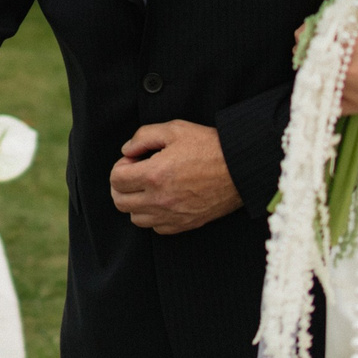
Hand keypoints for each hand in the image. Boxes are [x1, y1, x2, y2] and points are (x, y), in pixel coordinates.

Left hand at [108, 120, 241, 233]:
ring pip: (135, 218)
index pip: (116, 179)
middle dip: (122, 186)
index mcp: (154, 174)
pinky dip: (154, 216)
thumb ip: (144, 137)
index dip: (120, 167)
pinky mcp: (185, 224)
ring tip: (149, 188)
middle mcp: (160, 199)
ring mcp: (172, 215)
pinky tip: (163, 200)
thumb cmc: (210, 147)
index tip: (133, 160)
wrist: (241, 168)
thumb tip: (127, 151)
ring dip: (136, 202)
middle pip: (120, 202)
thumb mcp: (175, 129)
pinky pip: (156, 228)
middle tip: (135, 174)